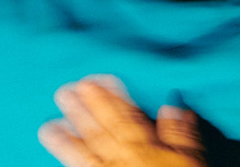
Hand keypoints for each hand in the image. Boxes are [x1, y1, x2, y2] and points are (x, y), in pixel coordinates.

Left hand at [39, 76, 204, 166]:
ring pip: (83, 156)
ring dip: (66, 139)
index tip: (95, 80)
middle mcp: (121, 160)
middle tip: (63, 91)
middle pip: (100, 132)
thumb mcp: (190, 162)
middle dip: (82, 111)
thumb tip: (173, 106)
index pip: (125, 117)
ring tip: (48, 125)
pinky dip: (69, 163)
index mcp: (144, 148)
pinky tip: (58, 158)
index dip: (109, 98)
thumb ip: (181, 135)